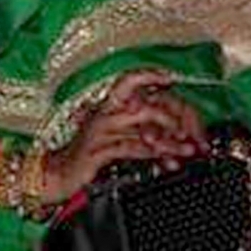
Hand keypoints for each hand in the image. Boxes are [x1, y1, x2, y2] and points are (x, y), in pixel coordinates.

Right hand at [44, 72, 201, 202]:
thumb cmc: (92, 154)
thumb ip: (146, 130)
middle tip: (193, 134)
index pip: (130, 81)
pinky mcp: (98, 151)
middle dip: (175, 119)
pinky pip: (131, 147)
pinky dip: (153, 154)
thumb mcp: (120, 137)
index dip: (149, 75)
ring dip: (170, 141)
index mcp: (110, 105)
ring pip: (143, 128)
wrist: (58, 174)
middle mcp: (105, 113)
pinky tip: (167, 161)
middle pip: (147, 105)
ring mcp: (101, 131)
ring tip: (188, 150)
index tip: (169, 77)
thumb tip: (180, 131)